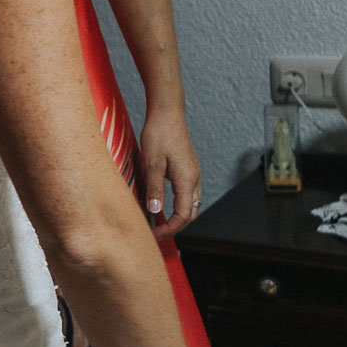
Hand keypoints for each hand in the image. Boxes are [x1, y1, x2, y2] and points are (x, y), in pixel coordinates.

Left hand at [142, 106, 201, 238]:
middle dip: (175, 226)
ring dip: (178, 215)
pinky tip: (163, 201)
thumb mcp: (151, 163)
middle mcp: (195, 178)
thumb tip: (155, 212)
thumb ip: (155, 188)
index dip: (170, 229)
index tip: (154, 235)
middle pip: (190, 213)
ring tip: (158, 220)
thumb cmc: (159, 134)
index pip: (183, 216)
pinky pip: (188, 192)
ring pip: (191, 202)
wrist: (167, 111)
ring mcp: (194, 172)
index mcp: (187, 180)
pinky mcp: (189, 166)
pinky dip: (178, 202)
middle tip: (156, 232)